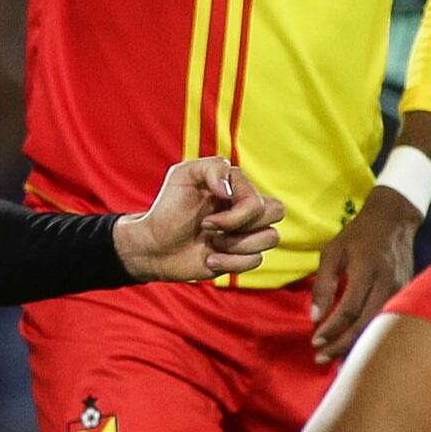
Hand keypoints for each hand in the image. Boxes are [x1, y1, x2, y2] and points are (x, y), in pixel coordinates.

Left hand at [114, 156, 284, 281]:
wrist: (153, 246)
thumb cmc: (168, 209)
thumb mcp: (183, 176)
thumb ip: (212, 169)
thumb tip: (232, 191)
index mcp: (237, 187)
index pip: (260, 199)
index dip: (235, 214)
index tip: (203, 218)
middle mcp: (246, 208)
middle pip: (276, 212)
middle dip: (241, 225)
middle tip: (209, 228)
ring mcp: (246, 233)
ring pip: (271, 238)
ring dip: (236, 245)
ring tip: (211, 244)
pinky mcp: (241, 256)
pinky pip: (256, 261)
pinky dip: (230, 263)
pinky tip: (210, 260)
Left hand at [304, 185, 419, 362]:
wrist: (394, 221)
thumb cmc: (358, 235)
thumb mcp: (332, 252)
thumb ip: (323, 284)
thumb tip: (315, 316)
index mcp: (367, 270)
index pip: (349, 309)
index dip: (332, 328)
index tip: (315, 340)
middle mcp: (387, 283)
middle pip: (365, 324)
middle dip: (341, 344)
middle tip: (320, 357)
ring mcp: (400, 290)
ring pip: (377, 326)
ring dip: (355, 345)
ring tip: (334, 357)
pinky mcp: (406, 295)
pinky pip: (386, 321)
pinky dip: (368, 335)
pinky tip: (354, 345)